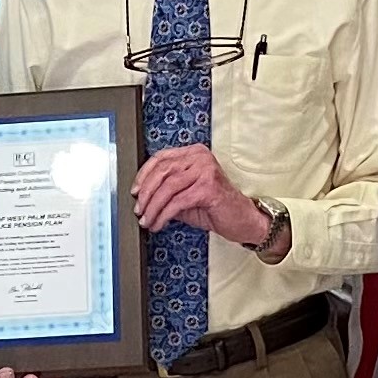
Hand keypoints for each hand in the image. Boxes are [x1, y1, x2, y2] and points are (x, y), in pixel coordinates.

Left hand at [134, 145, 270, 246]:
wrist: (243, 221)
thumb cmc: (216, 208)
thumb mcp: (186, 195)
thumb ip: (167, 191)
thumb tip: (141, 197)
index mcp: (194, 153)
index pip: (161, 158)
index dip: (143, 175)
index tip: (134, 191)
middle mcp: (200, 157)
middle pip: (162, 171)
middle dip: (145, 193)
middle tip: (138, 209)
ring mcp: (205, 171)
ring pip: (167, 187)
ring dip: (153, 207)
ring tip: (147, 220)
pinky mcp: (208, 188)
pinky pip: (177, 202)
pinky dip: (163, 215)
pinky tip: (159, 223)